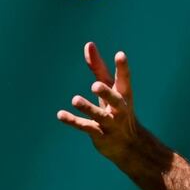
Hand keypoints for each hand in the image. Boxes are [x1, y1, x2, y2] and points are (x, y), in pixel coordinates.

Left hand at [57, 42, 139, 161]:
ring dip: (88, 108)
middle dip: (106, 93)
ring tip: (75, 100)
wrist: (129, 145)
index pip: (125, 80)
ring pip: (99, 115)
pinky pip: (86, 127)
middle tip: (95, 85)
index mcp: (124, 95)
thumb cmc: (116, 109)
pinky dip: (73, 121)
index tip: (120, 54)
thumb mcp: (110, 88)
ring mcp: (111, 123)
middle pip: (115, 100)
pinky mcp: (100, 134)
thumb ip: (98, 67)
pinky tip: (60, 115)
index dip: (123, 68)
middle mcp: (119, 109)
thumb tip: (89, 44)